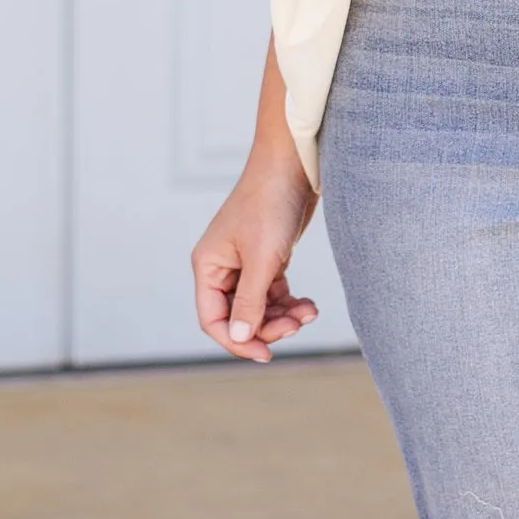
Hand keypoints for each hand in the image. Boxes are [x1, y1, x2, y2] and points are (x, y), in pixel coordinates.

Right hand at [193, 144, 320, 362]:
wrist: (293, 165)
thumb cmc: (271, 204)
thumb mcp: (263, 258)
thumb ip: (251, 300)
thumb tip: (241, 337)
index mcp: (208, 266)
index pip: (213, 319)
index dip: (237, 341)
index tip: (267, 354)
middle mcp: (222, 267)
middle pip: (239, 316)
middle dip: (268, 325)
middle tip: (297, 325)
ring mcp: (245, 263)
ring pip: (260, 307)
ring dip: (284, 315)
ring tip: (310, 312)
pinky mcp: (267, 258)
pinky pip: (274, 293)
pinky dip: (290, 302)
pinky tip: (310, 305)